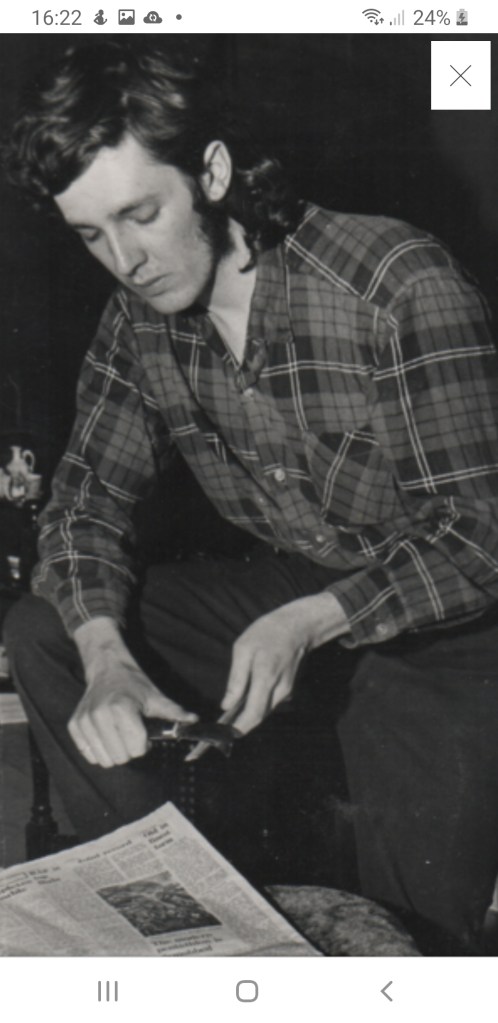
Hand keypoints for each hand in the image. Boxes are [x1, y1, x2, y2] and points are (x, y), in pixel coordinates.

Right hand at [69, 617, 196, 766]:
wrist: (107, 669)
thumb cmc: (133, 685)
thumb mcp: (155, 697)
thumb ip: (174, 712)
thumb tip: (194, 720)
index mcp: (121, 709)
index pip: (136, 748)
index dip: (144, 744)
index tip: (143, 732)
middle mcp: (99, 716)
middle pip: (121, 757)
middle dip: (130, 749)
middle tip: (131, 732)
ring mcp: (84, 722)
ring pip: (104, 760)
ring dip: (115, 751)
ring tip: (119, 733)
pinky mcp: (74, 726)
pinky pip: (89, 754)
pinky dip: (100, 749)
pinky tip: (106, 734)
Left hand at [221, 592, 348, 734]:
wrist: (298, 626)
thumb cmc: (268, 632)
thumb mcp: (244, 648)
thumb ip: (236, 678)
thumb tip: (226, 704)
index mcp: (266, 677)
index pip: (253, 714)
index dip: (238, 729)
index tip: (223, 736)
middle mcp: (280, 690)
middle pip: (258, 717)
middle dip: (239, 726)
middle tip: (219, 728)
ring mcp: (287, 691)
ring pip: (264, 711)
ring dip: (247, 715)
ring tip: (228, 716)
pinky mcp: (288, 689)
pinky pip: (269, 703)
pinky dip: (256, 705)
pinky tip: (244, 699)